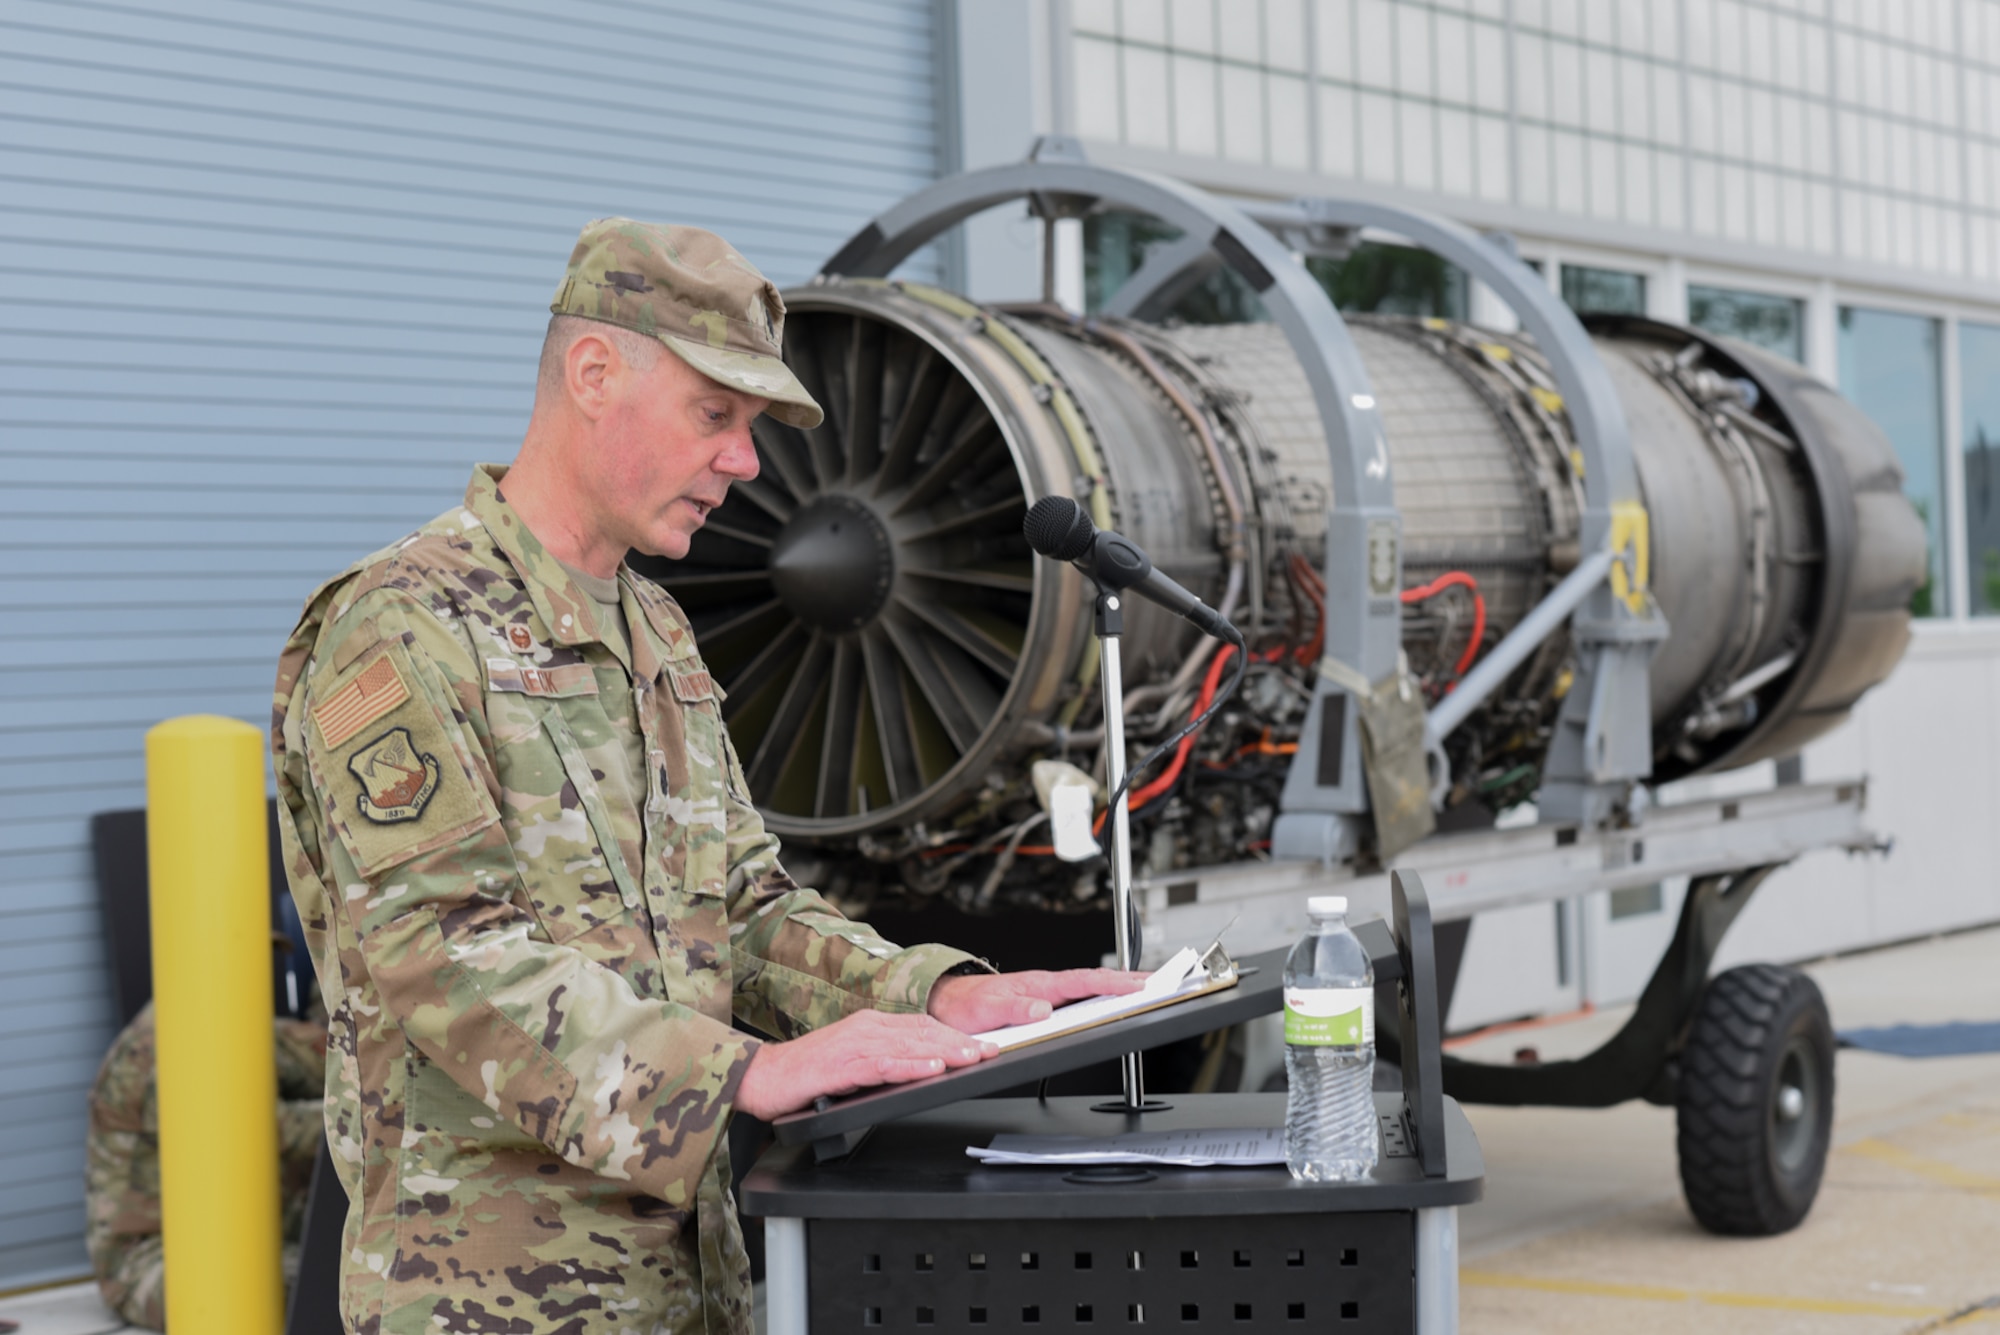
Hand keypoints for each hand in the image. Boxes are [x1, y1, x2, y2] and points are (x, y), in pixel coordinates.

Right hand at [734, 1010, 997, 1120]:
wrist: (761, 1078)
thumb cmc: (805, 1075)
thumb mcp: (853, 1063)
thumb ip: (882, 1060)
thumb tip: (918, 1067)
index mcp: (869, 1026)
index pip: (921, 1026)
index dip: (953, 1035)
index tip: (982, 1044)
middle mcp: (865, 1028)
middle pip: (921, 1032)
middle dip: (958, 1042)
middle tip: (990, 1051)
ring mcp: (853, 1045)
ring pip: (908, 1045)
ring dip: (944, 1051)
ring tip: (972, 1058)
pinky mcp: (841, 1065)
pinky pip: (882, 1064)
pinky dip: (910, 1066)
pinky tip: (931, 1070)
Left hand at [926, 968, 1150, 1033]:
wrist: (946, 1003)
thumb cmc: (965, 1005)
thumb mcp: (985, 1011)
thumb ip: (1014, 1009)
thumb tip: (1043, 1009)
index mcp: (1039, 983)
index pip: (1084, 981)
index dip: (1113, 983)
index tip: (1139, 985)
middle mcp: (1047, 986)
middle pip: (1096, 981)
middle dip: (1130, 981)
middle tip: (1162, 982)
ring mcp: (1048, 994)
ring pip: (1090, 990)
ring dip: (1118, 990)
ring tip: (1147, 992)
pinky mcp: (1045, 1005)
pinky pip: (1079, 1000)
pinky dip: (1101, 998)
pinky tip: (1112, 1005)